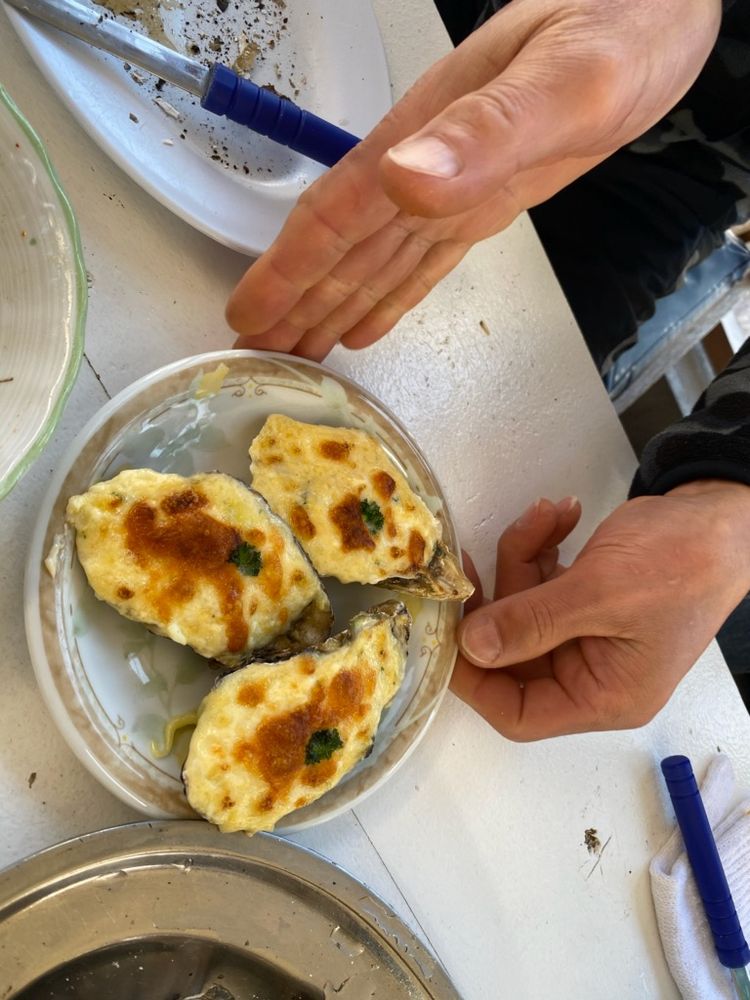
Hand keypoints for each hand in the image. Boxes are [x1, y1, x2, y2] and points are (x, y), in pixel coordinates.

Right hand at [227, 0, 720, 360]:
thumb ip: (484, 130)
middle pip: (343, 244)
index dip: (288, 268)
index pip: (337, 211)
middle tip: (253, 354)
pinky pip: (427, 256)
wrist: (662, 6)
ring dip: (333, 304)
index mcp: (427, 136)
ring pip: (377, 257)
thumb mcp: (566, 76)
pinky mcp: (489, 196)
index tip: (246, 316)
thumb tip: (403, 181)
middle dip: (296, 300)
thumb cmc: (626, 21)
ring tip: (295, 349)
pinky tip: (366, 321)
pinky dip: (393, 293)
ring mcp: (456, 183)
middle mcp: (428, 164)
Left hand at [450, 481, 749, 740]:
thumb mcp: (601, 593)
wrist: (721, 517)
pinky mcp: (584, 601)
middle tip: (478, 555)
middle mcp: (591, 675)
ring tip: (547, 513)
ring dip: (524, 556)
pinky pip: (541, 584)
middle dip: (499, 595)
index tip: (448, 630)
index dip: (475, 679)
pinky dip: (542, 548)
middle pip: (511, 652)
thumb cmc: (682, 562)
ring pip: (522, 607)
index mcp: (602, 696)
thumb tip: (471, 648)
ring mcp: (586, 636)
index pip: (518, 712)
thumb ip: (532, 622)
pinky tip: (561, 516)